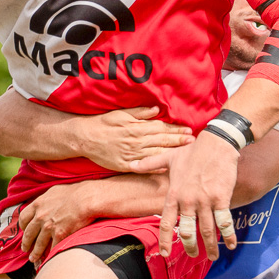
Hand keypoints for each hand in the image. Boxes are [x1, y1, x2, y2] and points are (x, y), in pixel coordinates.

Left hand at [17, 184, 96, 265]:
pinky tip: (49, 259)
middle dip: (26, 243)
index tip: (24, 230)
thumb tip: (45, 203)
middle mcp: (40, 217)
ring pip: (38, 244)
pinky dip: (50, 255)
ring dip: (35, 253)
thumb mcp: (54, 191)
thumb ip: (46, 199)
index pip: (23, 217)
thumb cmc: (74, 192)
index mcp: (38, 205)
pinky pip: (52, 248)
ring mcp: (49, 227)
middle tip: (25, 249)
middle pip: (28, 233)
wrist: (86, 198)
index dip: (23, 226)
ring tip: (33, 259)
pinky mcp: (60, 235)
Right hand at [74, 106, 192, 172]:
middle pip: (162, 141)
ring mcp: (131, 154)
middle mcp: (136, 141)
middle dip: (179, 141)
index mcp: (137, 127)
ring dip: (171, 154)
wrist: (85, 137)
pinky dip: (154, 168)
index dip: (176, 130)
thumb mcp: (121, 113)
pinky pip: (143, 167)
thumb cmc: (103, 123)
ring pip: (156, 154)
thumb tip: (157, 110)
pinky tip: (166, 169)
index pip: (161, 128)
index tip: (189, 130)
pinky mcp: (125, 165)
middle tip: (194, 142)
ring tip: (185, 154)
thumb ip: (140, 112)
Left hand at [159, 132, 239, 258]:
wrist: (217, 143)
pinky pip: (224, 221)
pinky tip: (231, 245)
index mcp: (174, 193)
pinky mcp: (222, 198)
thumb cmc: (193, 150)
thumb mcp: (168, 157)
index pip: (166, 222)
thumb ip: (149, 164)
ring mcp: (205, 200)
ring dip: (210, 246)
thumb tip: (130, 165)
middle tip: (193, 255)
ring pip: (207, 230)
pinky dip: (228, 235)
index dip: (165, 239)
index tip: (164, 253)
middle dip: (190, 247)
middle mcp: (188, 200)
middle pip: (187, 231)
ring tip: (212, 257)